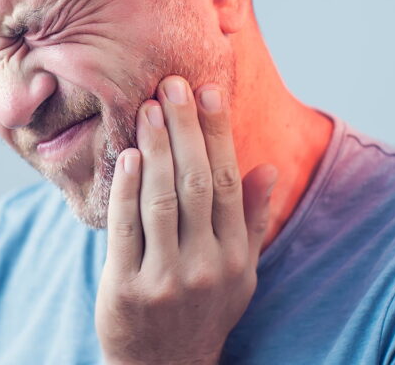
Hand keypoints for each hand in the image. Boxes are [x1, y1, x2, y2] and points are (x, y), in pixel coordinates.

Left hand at [95, 75, 277, 364]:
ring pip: (162, 202)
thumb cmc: (204, 310)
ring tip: (149, 109)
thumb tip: (269, 167)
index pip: (230, 183)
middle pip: (198, 184)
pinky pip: (126, 230)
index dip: (219, 134)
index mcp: (236, 257)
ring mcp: (166, 279)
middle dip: (185, 129)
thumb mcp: (241, 272)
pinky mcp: (126, 289)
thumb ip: (252, 220)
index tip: (210, 91)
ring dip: (156, 150)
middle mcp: (206, 266)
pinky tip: (126, 155)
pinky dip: (125, 190)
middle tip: (172, 84)